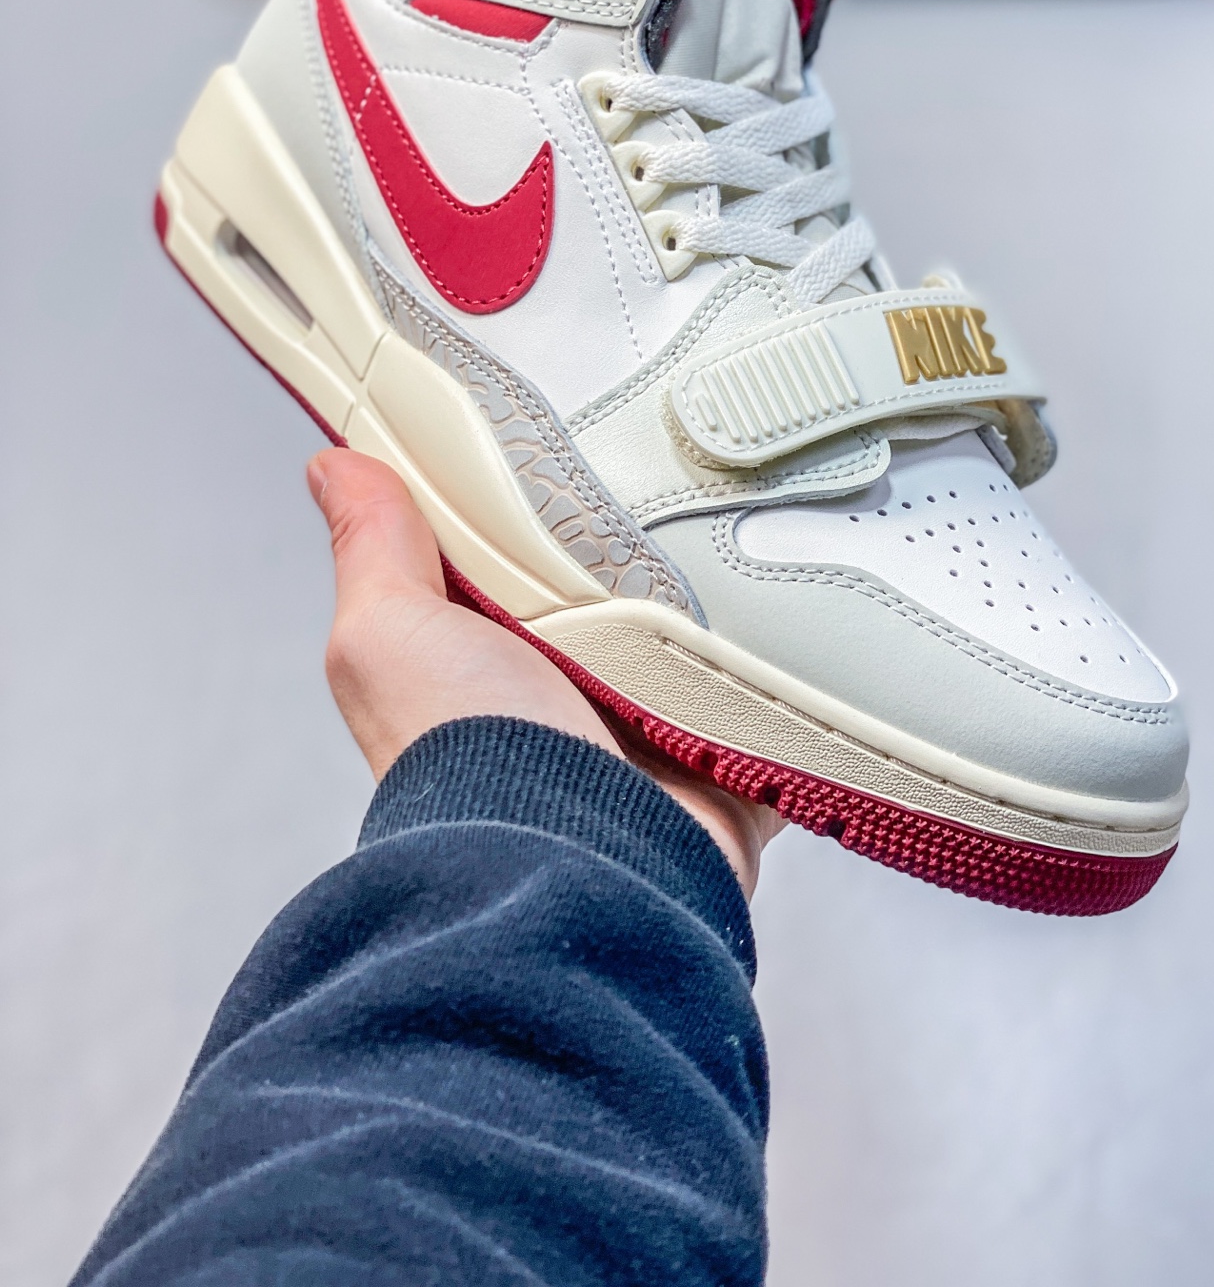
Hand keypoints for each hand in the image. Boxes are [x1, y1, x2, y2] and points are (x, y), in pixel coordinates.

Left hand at [307, 449, 783, 896]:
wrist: (572, 860)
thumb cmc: (466, 756)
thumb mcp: (391, 632)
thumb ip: (374, 549)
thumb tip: (332, 468)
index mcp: (489, 653)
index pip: (516, 551)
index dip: (533, 496)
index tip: (566, 427)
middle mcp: (568, 692)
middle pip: (620, 584)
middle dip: (649, 537)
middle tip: (675, 473)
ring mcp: (650, 728)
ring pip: (702, 631)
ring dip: (723, 597)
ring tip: (747, 530)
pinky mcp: (725, 759)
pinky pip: (774, 697)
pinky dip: (789, 669)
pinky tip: (809, 615)